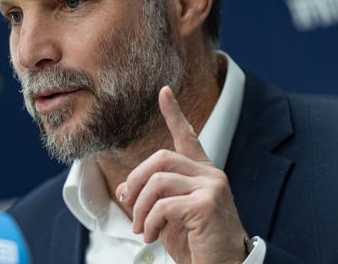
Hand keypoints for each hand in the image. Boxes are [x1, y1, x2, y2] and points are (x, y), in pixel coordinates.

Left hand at [116, 86, 247, 263]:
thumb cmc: (197, 244)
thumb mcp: (168, 217)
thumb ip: (152, 197)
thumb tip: (126, 187)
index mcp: (204, 173)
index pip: (188, 136)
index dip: (174, 113)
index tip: (164, 92)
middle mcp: (211, 175)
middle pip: (160, 158)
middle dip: (136, 181)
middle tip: (129, 207)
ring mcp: (212, 188)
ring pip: (158, 181)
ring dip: (139, 207)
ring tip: (140, 229)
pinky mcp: (207, 205)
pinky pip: (163, 205)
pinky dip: (149, 222)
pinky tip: (151, 236)